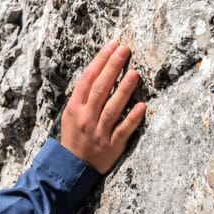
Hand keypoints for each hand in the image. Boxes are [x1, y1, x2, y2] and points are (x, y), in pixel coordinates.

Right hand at [60, 40, 146, 173]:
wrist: (72, 167)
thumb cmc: (74, 136)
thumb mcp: (71, 114)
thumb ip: (84, 97)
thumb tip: (100, 73)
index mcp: (74, 107)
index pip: (87, 78)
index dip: (100, 60)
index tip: (112, 45)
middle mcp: (86, 117)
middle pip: (100, 88)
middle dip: (113, 67)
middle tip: (125, 50)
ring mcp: (99, 131)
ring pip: (112, 107)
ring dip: (124, 89)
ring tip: (135, 72)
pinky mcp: (112, 146)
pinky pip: (124, 130)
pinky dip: (133, 118)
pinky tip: (142, 106)